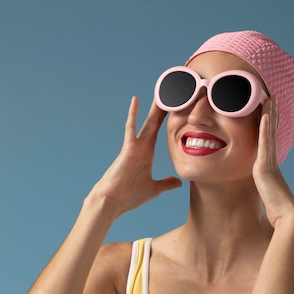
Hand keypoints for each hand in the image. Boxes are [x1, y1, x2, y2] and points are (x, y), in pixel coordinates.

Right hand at [96, 97, 181, 218]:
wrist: (114, 201)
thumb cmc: (130, 196)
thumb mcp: (154, 189)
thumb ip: (166, 183)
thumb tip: (179, 182)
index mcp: (148, 154)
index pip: (162, 132)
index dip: (170, 120)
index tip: (179, 107)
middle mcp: (142, 147)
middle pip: (156, 123)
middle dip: (164, 109)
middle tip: (173, 92)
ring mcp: (135, 146)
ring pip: (147, 123)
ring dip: (154, 108)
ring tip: (162, 92)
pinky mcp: (127, 148)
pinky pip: (130, 128)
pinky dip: (133, 115)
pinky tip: (136, 100)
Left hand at [252, 97, 293, 227]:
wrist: (288, 217)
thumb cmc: (279, 212)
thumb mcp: (267, 198)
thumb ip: (264, 192)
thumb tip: (262, 195)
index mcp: (271, 168)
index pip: (269, 142)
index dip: (269, 126)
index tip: (269, 111)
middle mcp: (271, 162)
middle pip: (270, 132)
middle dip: (271, 114)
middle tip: (271, 97)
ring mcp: (269, 162)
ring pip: (268, 133)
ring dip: (269, 114)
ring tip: (269, 98)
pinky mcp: (265, 166)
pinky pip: (265, 142)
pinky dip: (264, 127)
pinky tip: (264, 114)